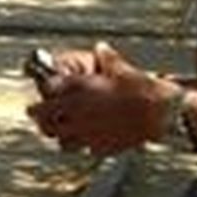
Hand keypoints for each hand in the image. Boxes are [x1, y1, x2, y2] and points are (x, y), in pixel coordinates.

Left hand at [26, 41, 173, 154]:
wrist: (161, 112)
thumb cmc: (142, 88)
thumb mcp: (122, 68)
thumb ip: (107, 58)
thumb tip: (101, 47)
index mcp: (80, 89)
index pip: (48, 89)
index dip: (44, 88)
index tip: (45, 89)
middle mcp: (78, 111)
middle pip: (44, 117)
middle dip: (38, 114)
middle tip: (35, 113)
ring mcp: (86, 131)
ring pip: (59, 138)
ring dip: (58, 134)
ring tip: (59, 131)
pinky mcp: (99, 146)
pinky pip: (83, 149)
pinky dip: (83, 145)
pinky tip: (88, 140)